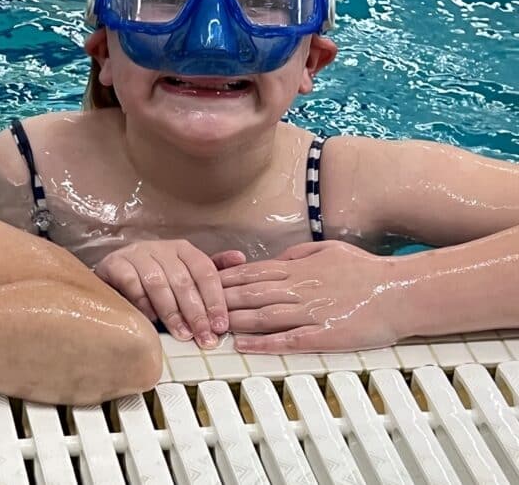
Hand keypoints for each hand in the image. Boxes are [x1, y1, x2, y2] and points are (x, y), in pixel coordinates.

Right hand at [93, 240, 245, 347]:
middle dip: (196, 312)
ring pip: (159, 283)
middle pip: (183, 280)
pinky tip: (151, 321)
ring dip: (172, 312)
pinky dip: (143, 304)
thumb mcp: (183, 274)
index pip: (204, 271)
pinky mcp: (115, 264)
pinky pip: (132, 284)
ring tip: (181, 334)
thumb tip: (241, 258)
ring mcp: (136, 254)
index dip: (215, 299)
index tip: (221, 326)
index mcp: (181, 248)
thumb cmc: (152, 278)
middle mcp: (160, 247)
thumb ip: (210, 271)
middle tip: (204, 337)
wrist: (111, 275)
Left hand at [220, 240, 400, 352]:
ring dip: (234, 321)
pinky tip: (244, 346)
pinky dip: (263, 343)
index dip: (226, 279)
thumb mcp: (330, 250)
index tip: (204, 283)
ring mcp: (311, 312)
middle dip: (220, 300)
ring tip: (210, 326)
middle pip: (250, 293)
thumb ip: (300, 255)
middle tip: (195, 306)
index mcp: (300, 269)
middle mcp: (300, 289)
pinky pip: (287, 339)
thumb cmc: (369, 271)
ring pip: (263, 315)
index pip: (252, 273)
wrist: (401, 291)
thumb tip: (278, 259)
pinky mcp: (324, 335)